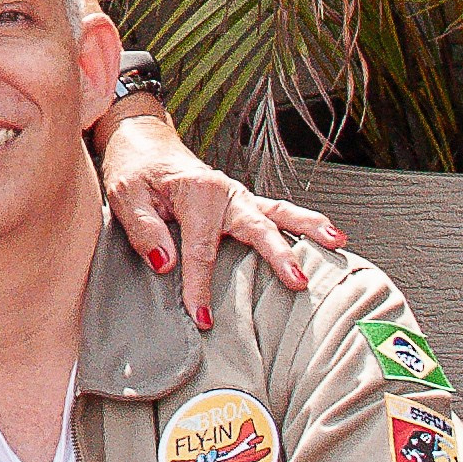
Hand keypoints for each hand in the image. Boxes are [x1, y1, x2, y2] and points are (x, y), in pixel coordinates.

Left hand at [96, 111, 344, 322]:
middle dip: (277, 256)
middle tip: (296, 282)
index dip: (200, 287)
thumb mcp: (125, 196)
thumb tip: (166, 264)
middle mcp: (224, 191)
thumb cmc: (134, 171)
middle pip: (256, 228)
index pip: (201, 250)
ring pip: (278, 214)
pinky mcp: (242, 201)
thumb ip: (145, 230)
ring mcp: (237, 195)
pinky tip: (328, 236)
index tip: (202, 318)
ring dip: (309, 229)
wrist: (142, 143)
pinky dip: (301, 224)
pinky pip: (275, 212)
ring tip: (337, 243)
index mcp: (197, 192)